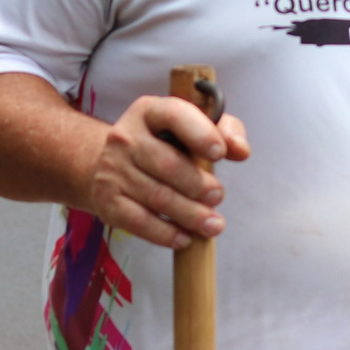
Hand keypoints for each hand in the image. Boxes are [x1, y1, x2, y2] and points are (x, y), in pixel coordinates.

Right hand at [87, 94, 250, 248]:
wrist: (109, 164)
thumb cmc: (164, 144)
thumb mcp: (193, 126)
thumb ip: (225, 130)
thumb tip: (241, 151)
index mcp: (149, 111)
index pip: (174, 115)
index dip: (200, 134)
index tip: (220, 153)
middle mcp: (125, 137)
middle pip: (167, 164)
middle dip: (198, 184)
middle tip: (218, 196)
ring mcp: (113, 170)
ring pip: (157, 197)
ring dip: (190, 214)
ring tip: (213, 224)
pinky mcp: (107, 201)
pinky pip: (139, 221)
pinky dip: (166, 233)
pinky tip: (185, 238)